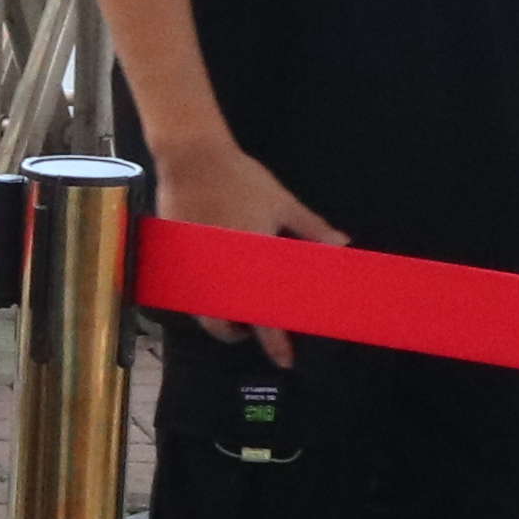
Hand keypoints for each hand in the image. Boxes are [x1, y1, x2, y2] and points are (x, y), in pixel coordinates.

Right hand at [142, 129, 342, 365]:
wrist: (193, 158)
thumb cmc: (240, 180)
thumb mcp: (282, 202)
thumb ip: (311, 228)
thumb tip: (342, 244)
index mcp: (248, 263)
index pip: (264, 316)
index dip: (275, 342)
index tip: (285, 359)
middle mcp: (218, 272)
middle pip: (221, 323)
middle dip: (236, 332)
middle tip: (252, 329)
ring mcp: (193, 264)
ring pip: (202, 308)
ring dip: (219, 314)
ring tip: (234, 306)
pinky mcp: (176, 254)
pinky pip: (189, 286)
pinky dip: (203, 292)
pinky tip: (214, 281)